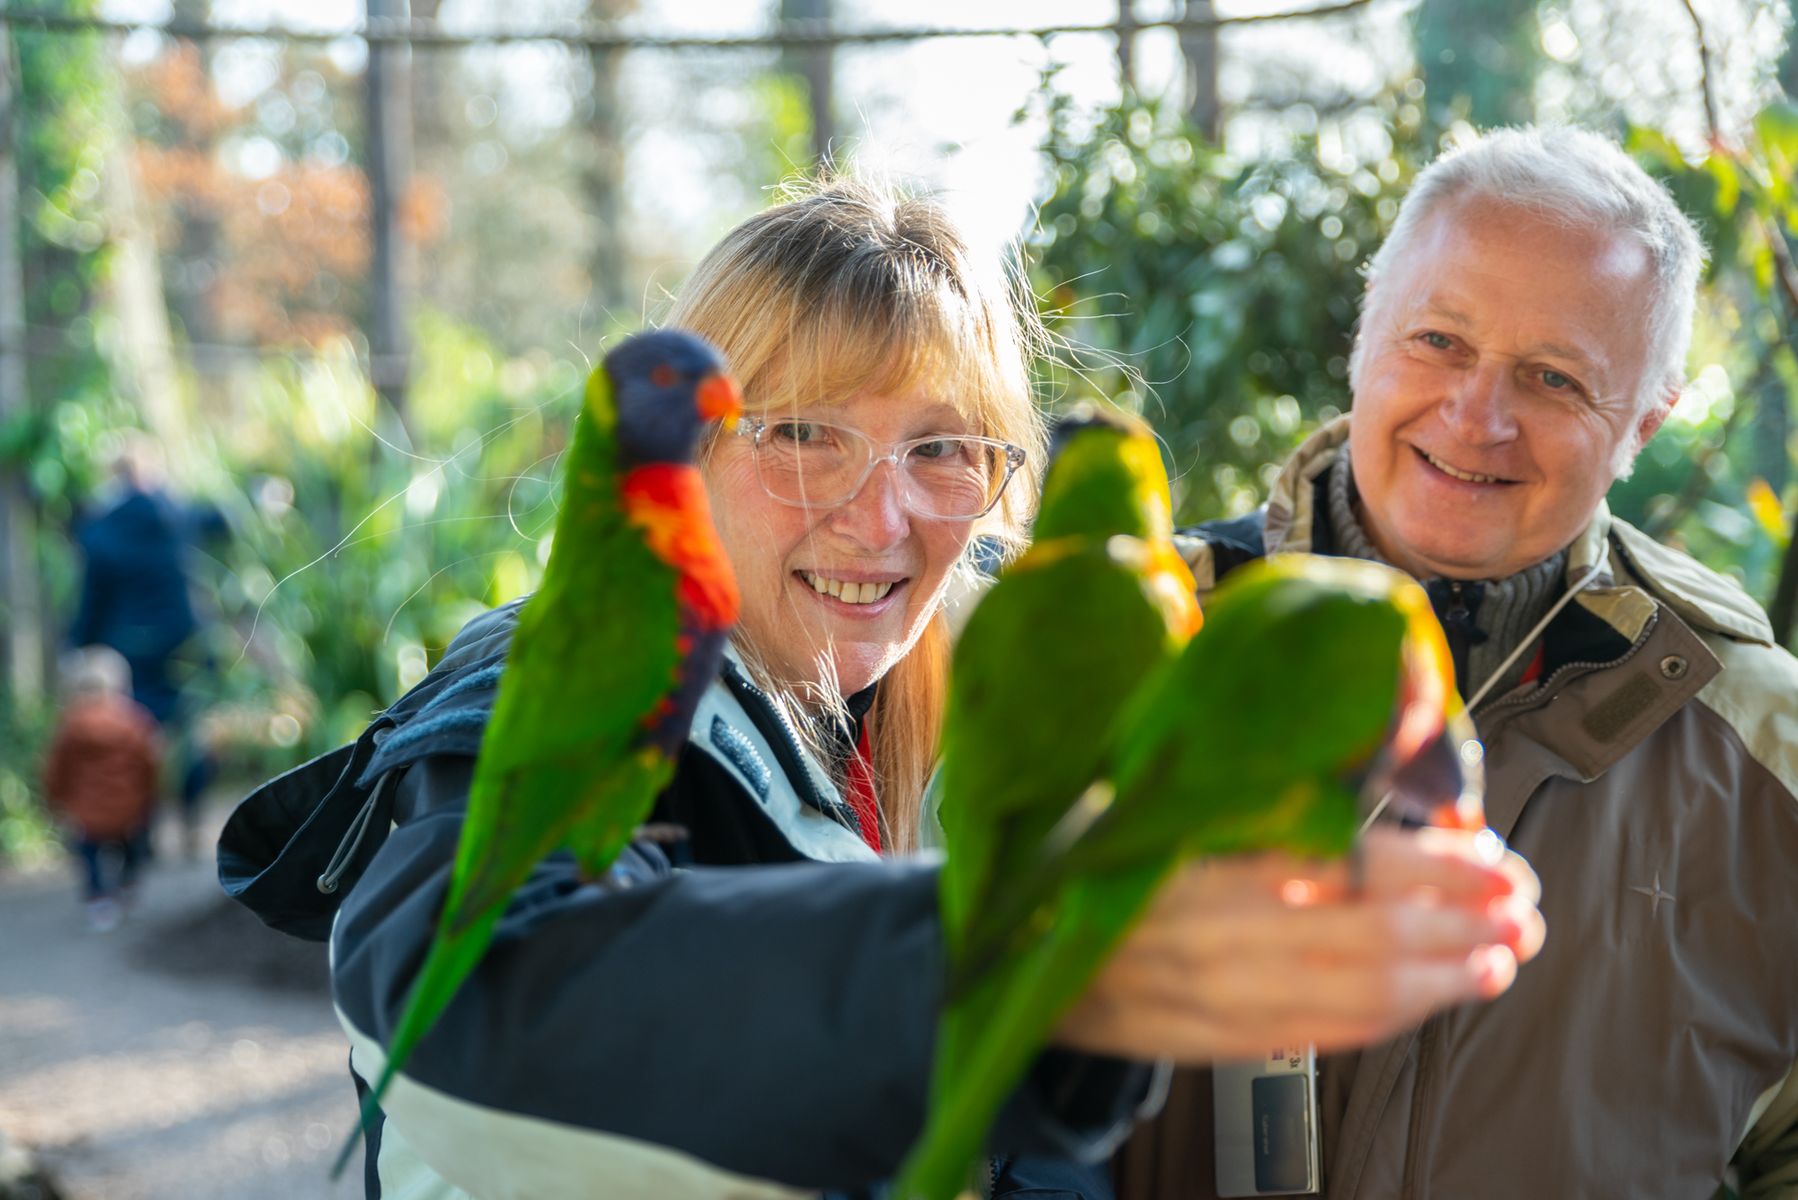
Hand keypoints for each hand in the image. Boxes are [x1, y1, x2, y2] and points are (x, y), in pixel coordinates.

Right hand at [1053, 826, 1543, 1061]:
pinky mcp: (1226, 1042)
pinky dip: (1399, 1014)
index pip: (1351, 866)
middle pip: (1379, 938)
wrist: (1021, 959)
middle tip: (1523, 905)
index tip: (1493, 857)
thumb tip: (1358, 782)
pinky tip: (1441, 992)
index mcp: (1209, 862)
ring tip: (1503, 954)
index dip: (1438, 869)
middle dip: (1468, 923)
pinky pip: (1331, 1033)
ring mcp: (1226, 998)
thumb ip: (1249, 804)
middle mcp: (1223, 936)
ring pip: (1367, 996)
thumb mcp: (1160, 812)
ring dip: (1451, 976)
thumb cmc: (1099, 871)